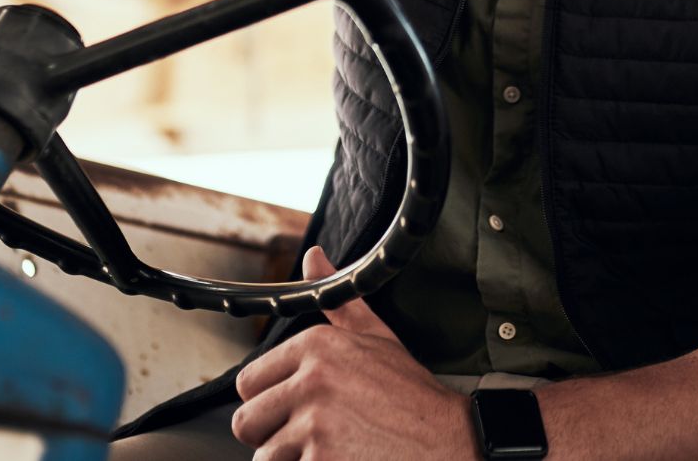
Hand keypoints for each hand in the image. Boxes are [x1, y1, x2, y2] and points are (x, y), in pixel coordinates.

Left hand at [232, 248, 476, 459]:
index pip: (248, 383)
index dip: (270, 403)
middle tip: (310, 439)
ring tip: (329, 451)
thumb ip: (339, 304)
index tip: (296, 411)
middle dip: (272, 436)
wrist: (451, 442)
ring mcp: (316, 421)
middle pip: (246, 421)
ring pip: (264, 455)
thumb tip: (313, 257)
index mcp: (316, 346)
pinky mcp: (321, 459)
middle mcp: (311, 379)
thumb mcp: (377, 340)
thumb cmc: (414, 398)